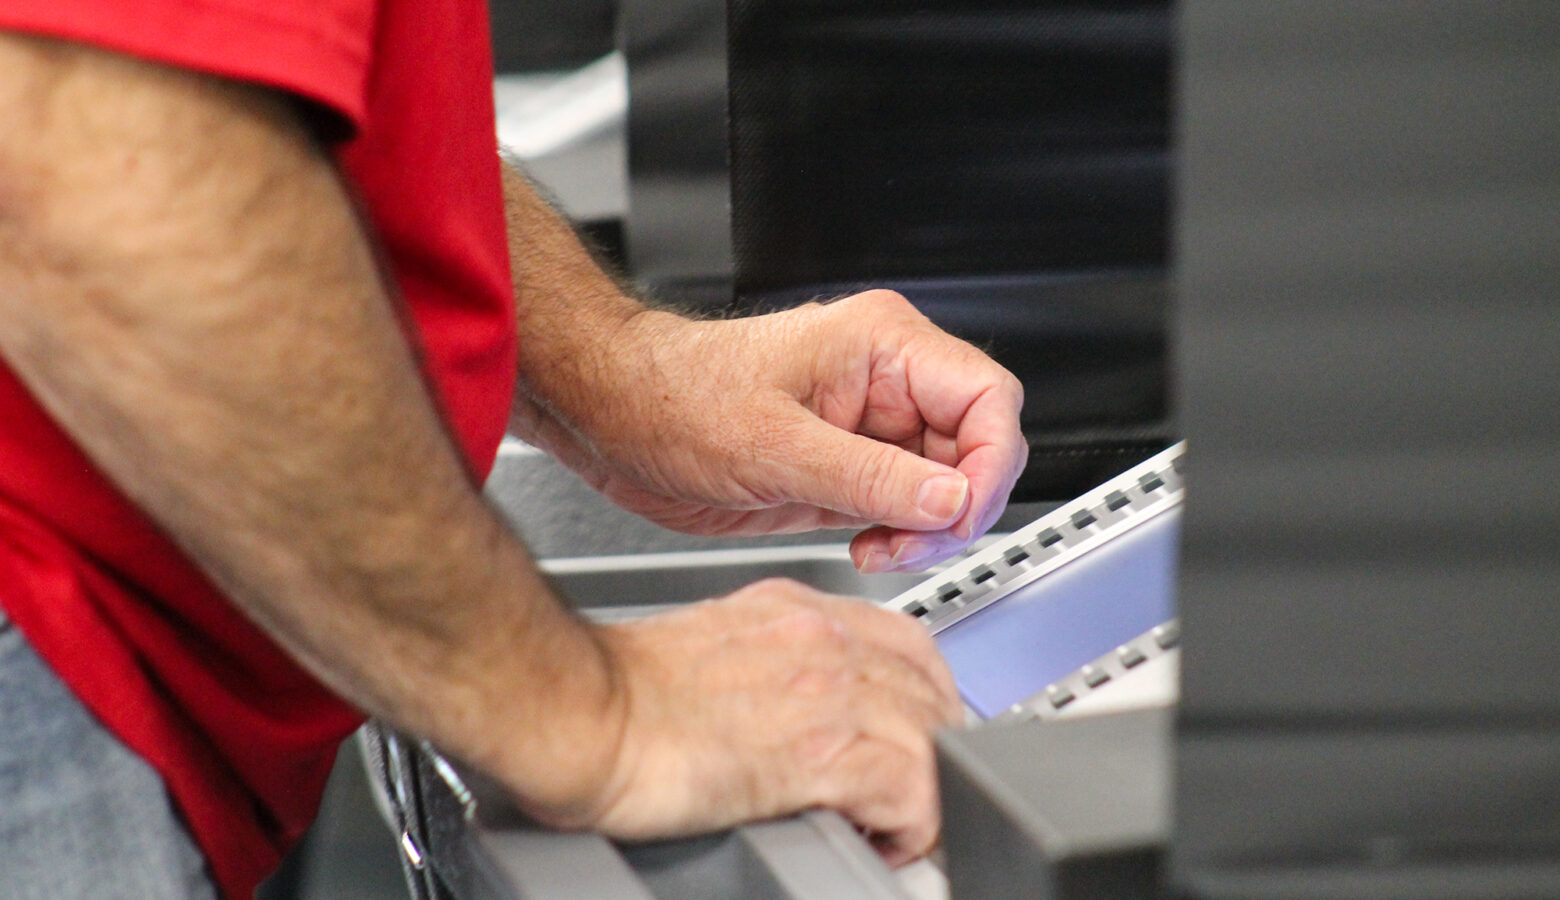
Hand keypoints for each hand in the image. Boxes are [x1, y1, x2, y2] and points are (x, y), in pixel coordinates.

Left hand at [523, 290, 1026, 571]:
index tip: (959, 514)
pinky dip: (899, 538)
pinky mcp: (847, 468)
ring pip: (945, 485)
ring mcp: (868, 428)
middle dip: (955, 506)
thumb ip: (871, 476)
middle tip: (908, 541)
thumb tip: (950, 501)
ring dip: (926, 530)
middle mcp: (886, 383)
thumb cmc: (672, 397)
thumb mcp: (774, 445)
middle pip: (977, 447)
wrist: (615, 418)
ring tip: (877, 548)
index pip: (989, 398)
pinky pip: (905, 507)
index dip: (992, 463)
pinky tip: (865, 547)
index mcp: (883, 345)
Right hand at [576, 579, 963, 865]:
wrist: (574, 709)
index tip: (915, 739)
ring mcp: (826, 687)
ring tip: (901, 832)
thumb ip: (759, 667)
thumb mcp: (706, 650)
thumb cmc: (613, 693)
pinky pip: (913, 789)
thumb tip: (780, 717)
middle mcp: (820, 637)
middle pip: (931, 690)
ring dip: (928, 793)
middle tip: (917, 798)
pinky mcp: (821, 749)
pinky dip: (912, 826)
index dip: (922, 699)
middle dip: (936, 749)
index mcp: (792, 612)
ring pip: (934, 737)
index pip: (904, 643)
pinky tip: (883, 843)